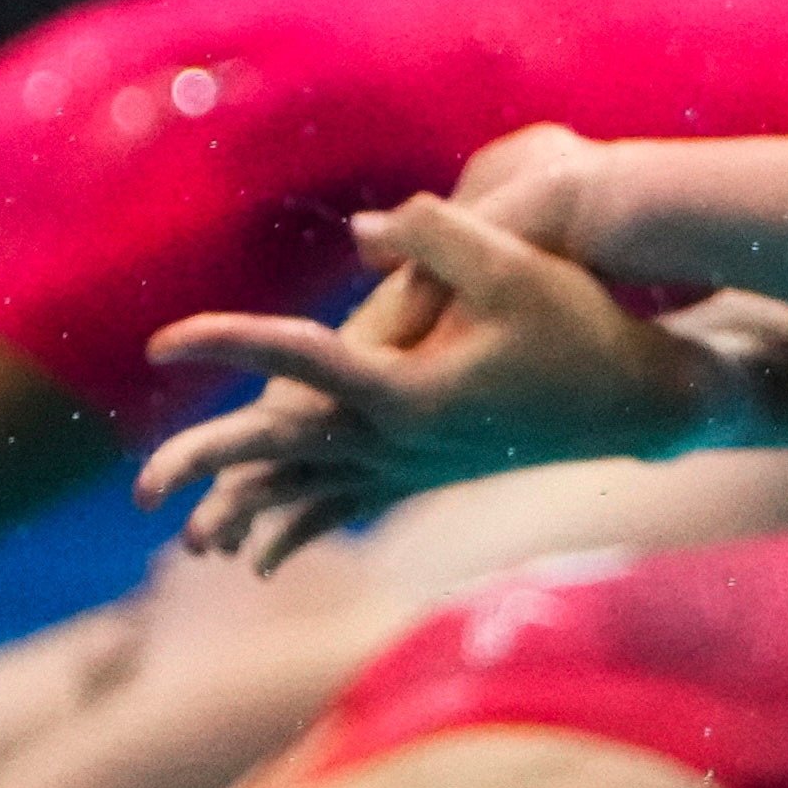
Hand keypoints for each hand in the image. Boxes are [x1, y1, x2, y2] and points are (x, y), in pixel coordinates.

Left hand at [138, 185, 712, 568]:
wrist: (645, 401)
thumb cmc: (581, 323)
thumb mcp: (515, 262)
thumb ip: (434, 230)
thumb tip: (365, 232)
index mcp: (407, 394)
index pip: (295, 363)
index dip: (223, 343)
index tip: (158, 342)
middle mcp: (401, 442)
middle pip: (282, 457)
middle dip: (209, 471)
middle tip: (142, 489)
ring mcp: (415, 465)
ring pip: (311, 495)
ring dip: (248, 516)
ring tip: (190, 542)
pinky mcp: (428, 471)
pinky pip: (348, 507)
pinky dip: (300, 526)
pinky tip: (258, 557)